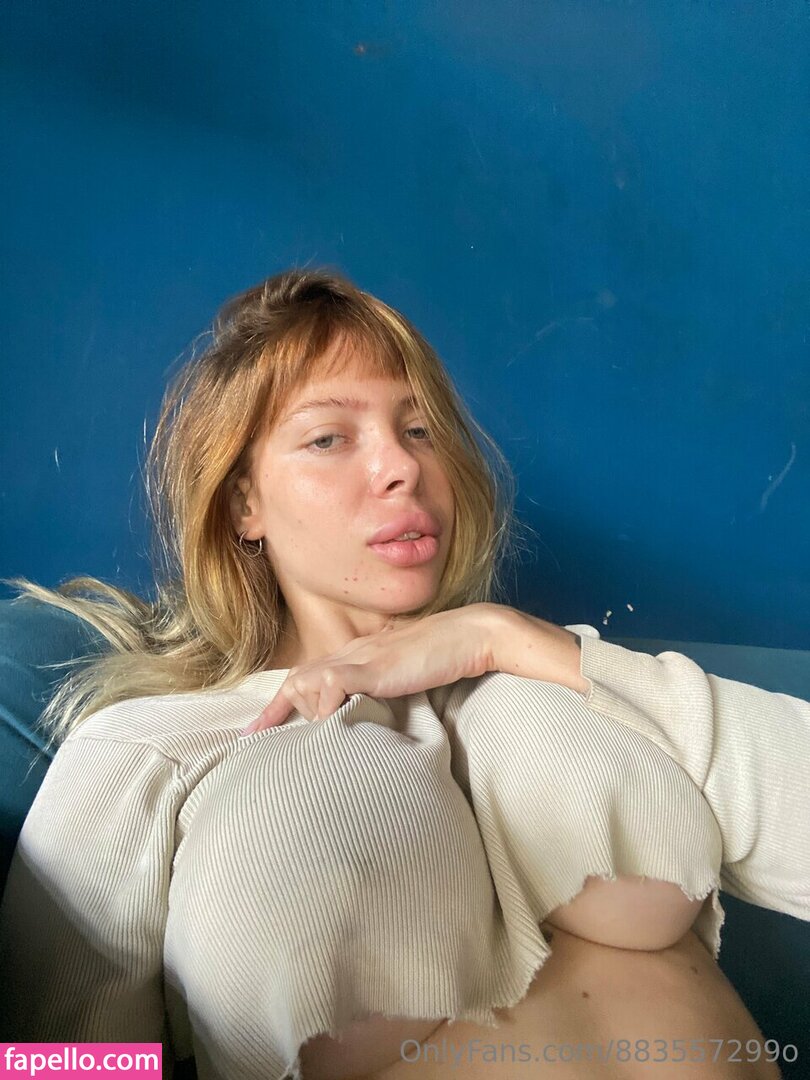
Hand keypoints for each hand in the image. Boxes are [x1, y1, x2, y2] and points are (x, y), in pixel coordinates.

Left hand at [240, 604, 497, 733]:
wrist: (469, 635)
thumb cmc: (445, 656)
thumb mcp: (405, 677)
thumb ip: (384, 691)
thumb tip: (370, 716)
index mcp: (359, 654)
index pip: (309, 674)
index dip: (283, 702)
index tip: (262, 727)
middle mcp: (352, 652)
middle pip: (298, 679)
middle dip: (277, 710)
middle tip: (258, 737)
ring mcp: (360, 657)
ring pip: (308, 684)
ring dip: (308, 713)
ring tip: (317, 736)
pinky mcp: (372, 667)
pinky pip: (331, 685)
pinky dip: (326, 707)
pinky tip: (334, 723)